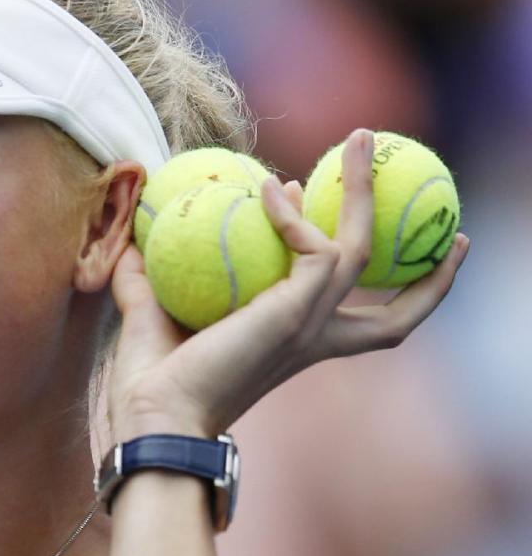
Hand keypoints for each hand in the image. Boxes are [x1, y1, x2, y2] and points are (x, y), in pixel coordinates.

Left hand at [107, 129, 469, 441]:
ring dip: (362, 191)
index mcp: (298, 341)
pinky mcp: (296, 313)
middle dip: (427, 262)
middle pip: (396, 300)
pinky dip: (293, 215)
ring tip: (357, 140)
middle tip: (427, 213)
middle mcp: (316, 335)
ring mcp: (310, 324)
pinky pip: (315, 247)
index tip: (340, 214)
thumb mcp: (154, 312)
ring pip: (360, 249)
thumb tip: (128, 238)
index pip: (356, 310)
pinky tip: (268, 187)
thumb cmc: (155, 377)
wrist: (157, 415)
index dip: (362, 266)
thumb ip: (146, 276)